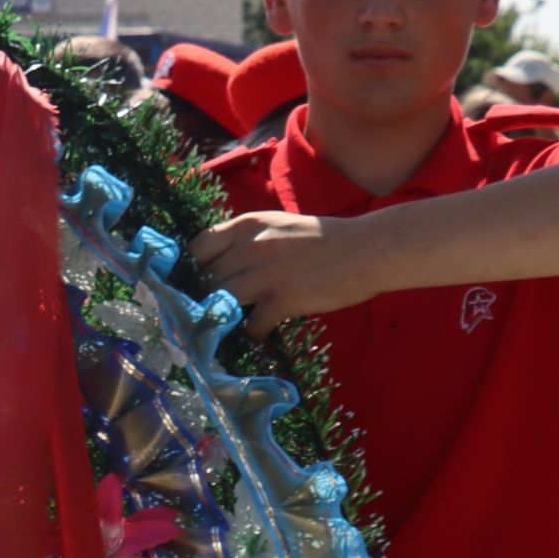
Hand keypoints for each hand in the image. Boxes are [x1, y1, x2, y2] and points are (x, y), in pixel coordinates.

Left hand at [188, 210, 374, 336]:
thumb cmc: (324, 238)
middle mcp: (250, 247)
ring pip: (221, 302)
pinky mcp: (282, 301)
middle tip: (213, 310)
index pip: (198, 247)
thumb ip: (248, 241)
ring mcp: (265, 275)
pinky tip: (263, 330)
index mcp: (248, 224)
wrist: (365, 249)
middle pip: (206, 279)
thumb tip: (221, 266)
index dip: (193, 268)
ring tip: (232, 323)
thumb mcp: (278, 226)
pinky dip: (253, 332)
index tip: (196, 282)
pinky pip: (251, 325)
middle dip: (206, 298)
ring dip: (223, 316)